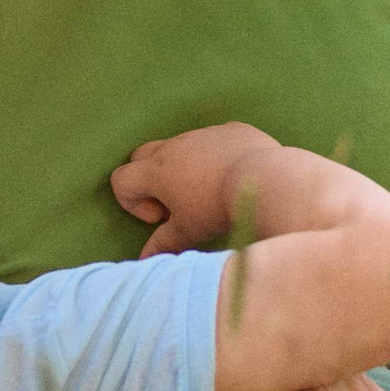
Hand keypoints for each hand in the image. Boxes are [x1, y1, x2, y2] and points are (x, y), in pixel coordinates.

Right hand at [111, 123, 275, 255]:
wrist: (267, 182)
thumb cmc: (220, 209)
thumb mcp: (188, 232)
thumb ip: (162, 244)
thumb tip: (144, 260)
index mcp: (157, 170)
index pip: (121, 179)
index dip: (133, 202)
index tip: (161, 217)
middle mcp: (176, 145)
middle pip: (142, 155)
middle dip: (149, 180)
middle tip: (177, 204)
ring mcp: (204, 133)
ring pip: (180, 145)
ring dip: (183, 168)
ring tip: (209, 194)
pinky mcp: (232, 130)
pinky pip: (213, 139)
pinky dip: (214, 157)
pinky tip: (235, 178)